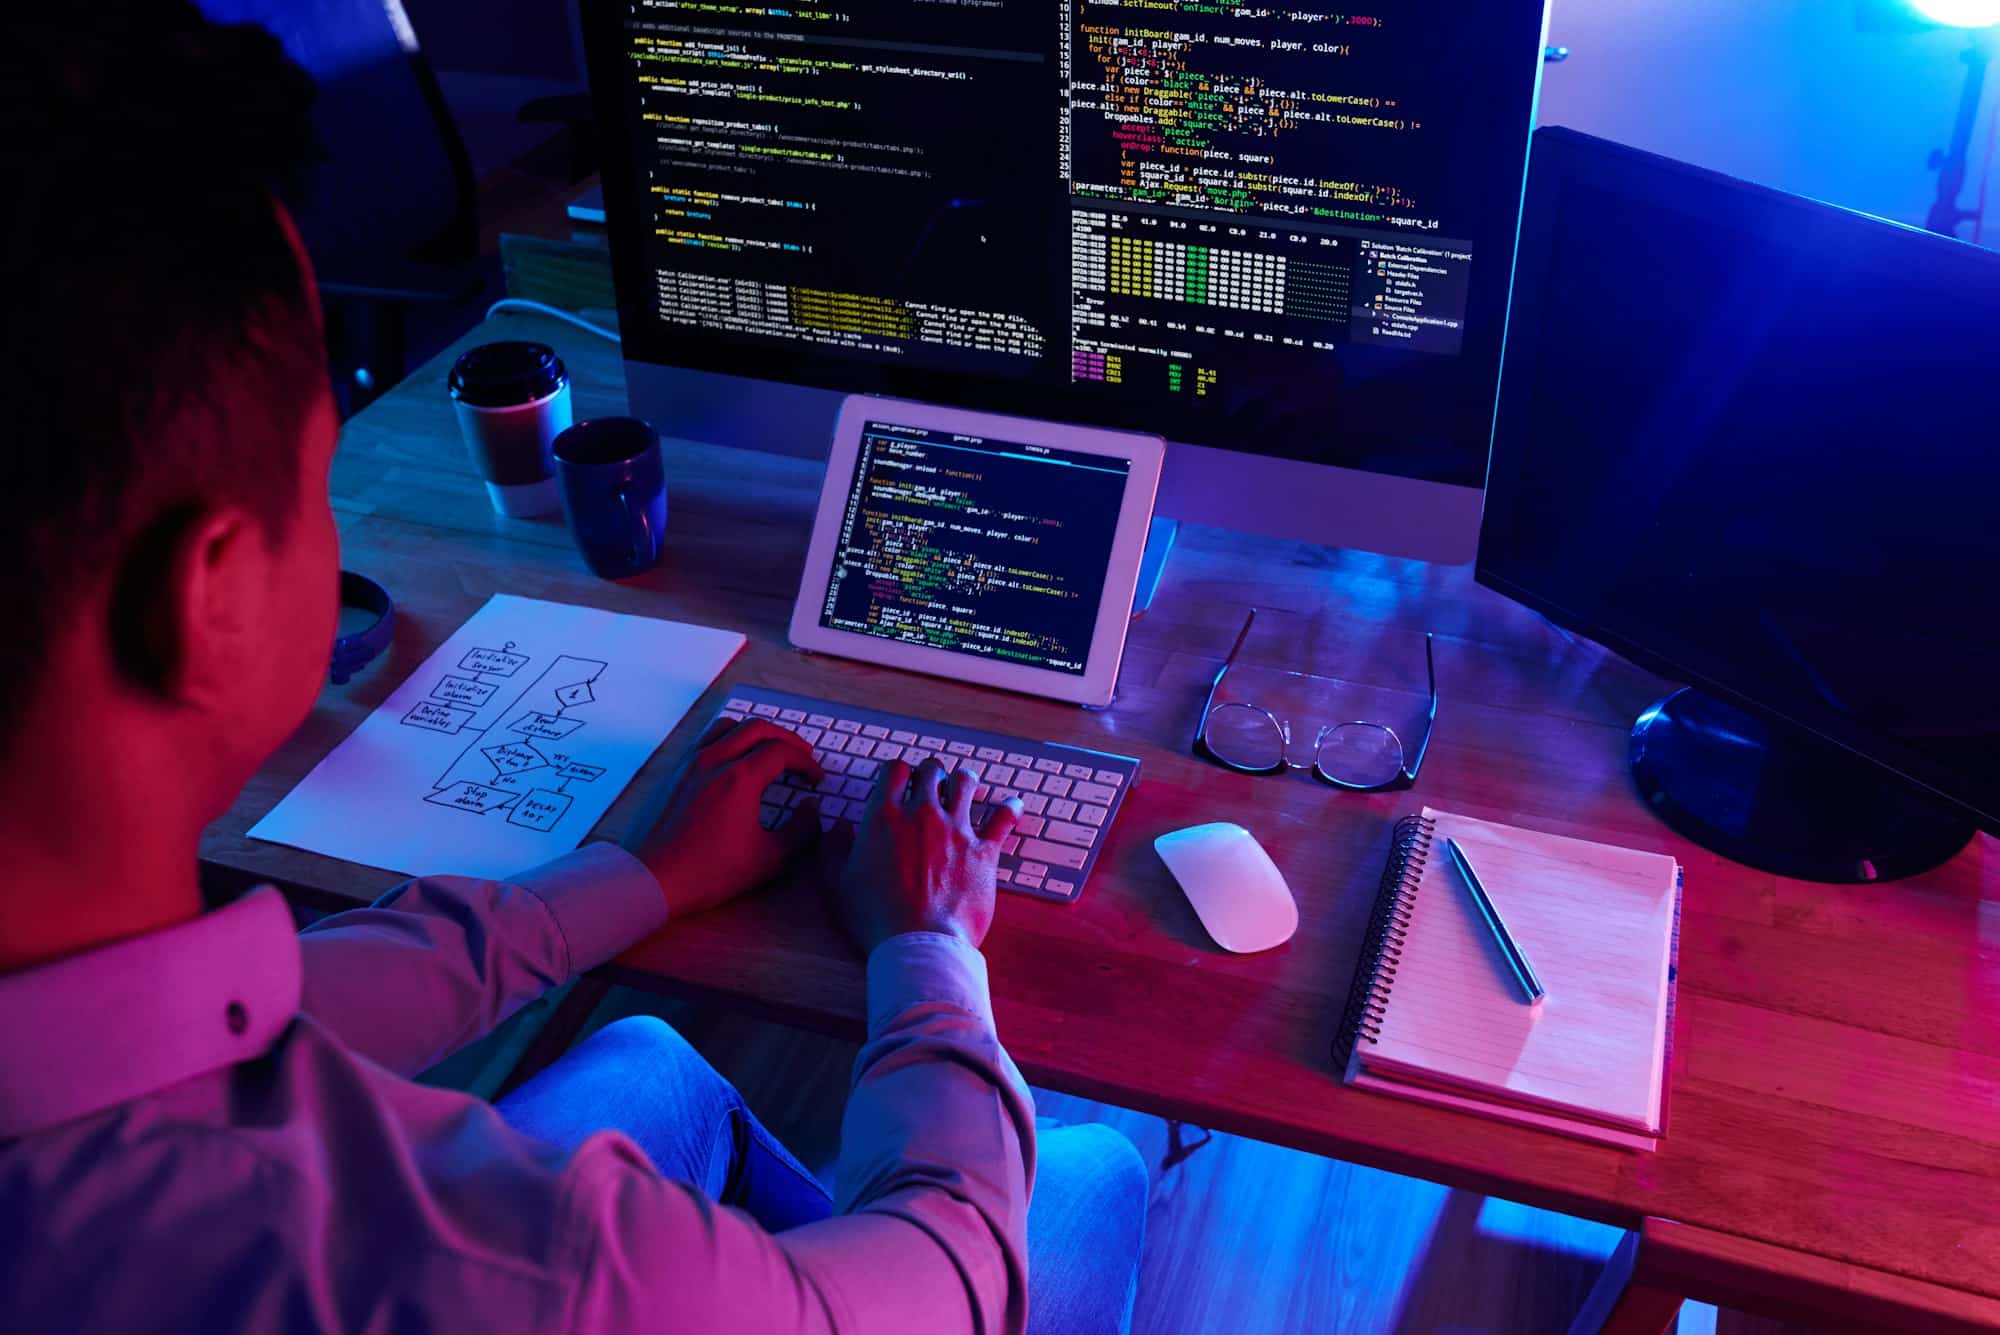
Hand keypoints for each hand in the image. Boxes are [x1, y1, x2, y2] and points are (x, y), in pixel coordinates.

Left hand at [636, 717, 824, 917]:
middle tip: (804, 757)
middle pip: (759, 728)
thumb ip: (801, 829)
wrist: (659, 878)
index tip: (817, 780)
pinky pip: (708, 738)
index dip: (806, 763)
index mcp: (740, 778)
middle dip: (788, 739)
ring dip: (757, 732)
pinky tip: (736, 757)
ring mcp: (693, 763)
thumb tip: (811, 807)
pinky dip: (730, 737)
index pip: (782, 752)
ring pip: (731, 726)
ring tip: (772, 750)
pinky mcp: (679, 772)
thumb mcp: (770, 858)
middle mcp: (716, 760)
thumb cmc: (713, 871)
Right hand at [820, 757, 1021, 954]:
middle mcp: (923, 814)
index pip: (894, 770)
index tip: (898, 780)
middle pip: (932, 771)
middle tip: (930, 781)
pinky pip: (1002, 820)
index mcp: (885, 817)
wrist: (922, 943)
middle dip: (930, 772)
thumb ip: (832, 849)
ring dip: (964, 780)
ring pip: (966, 784)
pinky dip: (1009, 809)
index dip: (897, 772)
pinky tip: (1014, 803)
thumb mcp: (836, 884)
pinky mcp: (984, 851)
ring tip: (965, 782)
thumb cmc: (876, 918)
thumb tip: (836, 826)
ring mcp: (956, 830)